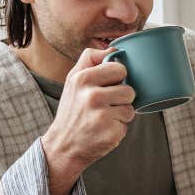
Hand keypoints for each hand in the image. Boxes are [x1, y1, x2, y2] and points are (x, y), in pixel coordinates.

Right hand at [42, 48, 135, 194]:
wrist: (63, 145)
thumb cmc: (72, 110)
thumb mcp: (73, 80)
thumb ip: (90, 60)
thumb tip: (114, 49)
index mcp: (82, 78)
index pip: (119, 68)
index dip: (118, 78)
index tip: (107, 85)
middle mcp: (91, 95)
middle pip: (129, 89)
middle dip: (122, 97)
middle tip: (106, 105)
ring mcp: (101, 114)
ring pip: (131, 107)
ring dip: (122, 113)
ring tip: (104, 117)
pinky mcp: (110, 131)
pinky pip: (128, 123)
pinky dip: (119, 127)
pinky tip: (104, 129)